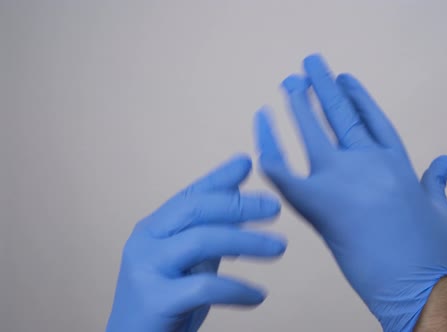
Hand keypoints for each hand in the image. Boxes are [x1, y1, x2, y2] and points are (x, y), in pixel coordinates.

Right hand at [107, 155, 285, 331]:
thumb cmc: (167, 303)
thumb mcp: (190, 262)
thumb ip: (210, 232)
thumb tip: (242, 202)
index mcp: (154, 228)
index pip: (190, 194)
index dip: (219, 177)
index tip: (247, 162)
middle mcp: (145, 241)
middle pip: (195, 209)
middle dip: (239, 204)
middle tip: (275, 207)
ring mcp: (146, 269)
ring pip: (202, 240)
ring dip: (247, 240)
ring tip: (279, 248)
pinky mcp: (155, 300)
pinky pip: (204, 286)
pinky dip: (238, 289)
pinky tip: (258, 296)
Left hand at [254, 54, 446, 331]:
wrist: (415, 287)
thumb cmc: (432, 256)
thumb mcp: (443, 213)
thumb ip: (438, 183)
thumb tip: (446, 162)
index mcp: (397, 163)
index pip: (373, 119)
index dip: (357, 97)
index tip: (345, 79)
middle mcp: (368, 162)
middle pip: (341, 113)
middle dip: (324, 86)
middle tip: (310, 65)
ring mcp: (342, 179)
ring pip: (312, 131)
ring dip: (299, 103)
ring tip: (288, 83)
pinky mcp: (318, 203)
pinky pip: (283, 169)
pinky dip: (269, 146)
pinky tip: (261, 125)